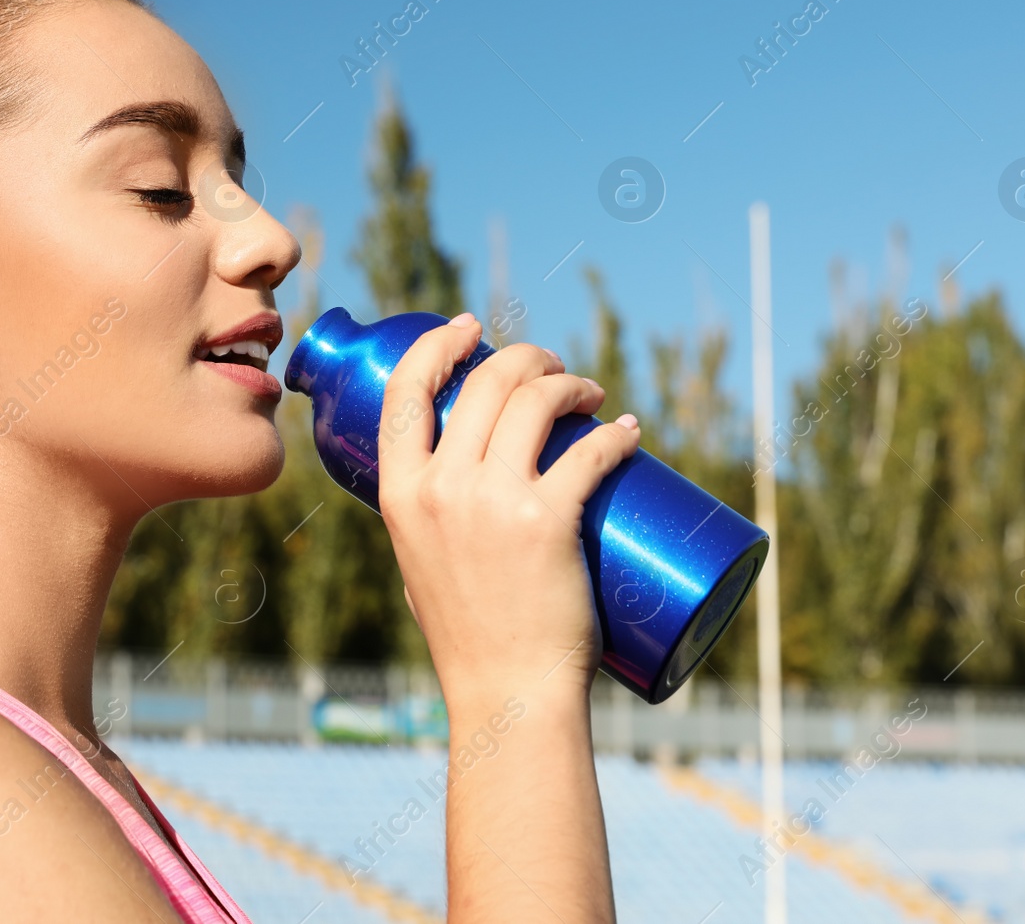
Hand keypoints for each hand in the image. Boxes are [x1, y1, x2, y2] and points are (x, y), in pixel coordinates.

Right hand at [377, 312, 640, 706]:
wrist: (507, 695)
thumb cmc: (469, 640)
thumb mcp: (420, 565)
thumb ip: (428, 521)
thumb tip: (455, 487)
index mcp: (398, 493)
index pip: (406, 390)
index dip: (441, 344)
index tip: (473, 329)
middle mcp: (441, 487)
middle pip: (487, 382)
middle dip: (528, 358)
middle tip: (555, 371)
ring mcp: (494, 502)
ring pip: (538, 401)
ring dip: (572, 383)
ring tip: (591, 397)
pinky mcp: (549, 519)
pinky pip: (590, 452)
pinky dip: (614, 435)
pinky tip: (626, 433)